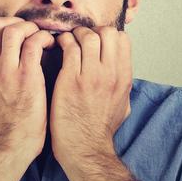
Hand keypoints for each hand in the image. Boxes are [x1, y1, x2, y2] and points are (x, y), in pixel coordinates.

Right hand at [0, 17, 55, 158]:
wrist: (10, 145)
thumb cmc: (1, 125)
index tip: (14, 33)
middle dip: (16, 21)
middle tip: (30, 32)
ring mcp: (7, 71)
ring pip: (14, 29)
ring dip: (31, 28)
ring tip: (41, 38)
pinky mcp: (26, 76)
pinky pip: (34, 43)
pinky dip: (44, 38)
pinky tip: (51, 46)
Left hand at [49, 26, 131, 167]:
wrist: (85, 150)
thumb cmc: (100, 130)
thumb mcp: (123, 105)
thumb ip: (122, 84)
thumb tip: (120, 69)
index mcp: (124, 78)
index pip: (122, 39)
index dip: (107, 35)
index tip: (96, 40)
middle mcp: (110, 74)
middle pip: (107, 32)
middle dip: (92, 30)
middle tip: (80, 38)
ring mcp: (91, 76)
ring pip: (88, 36)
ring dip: (75, 34)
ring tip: (67, 41)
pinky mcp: (71, 80)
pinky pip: (69, 47)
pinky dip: (62, 42)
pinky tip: (57, 47)